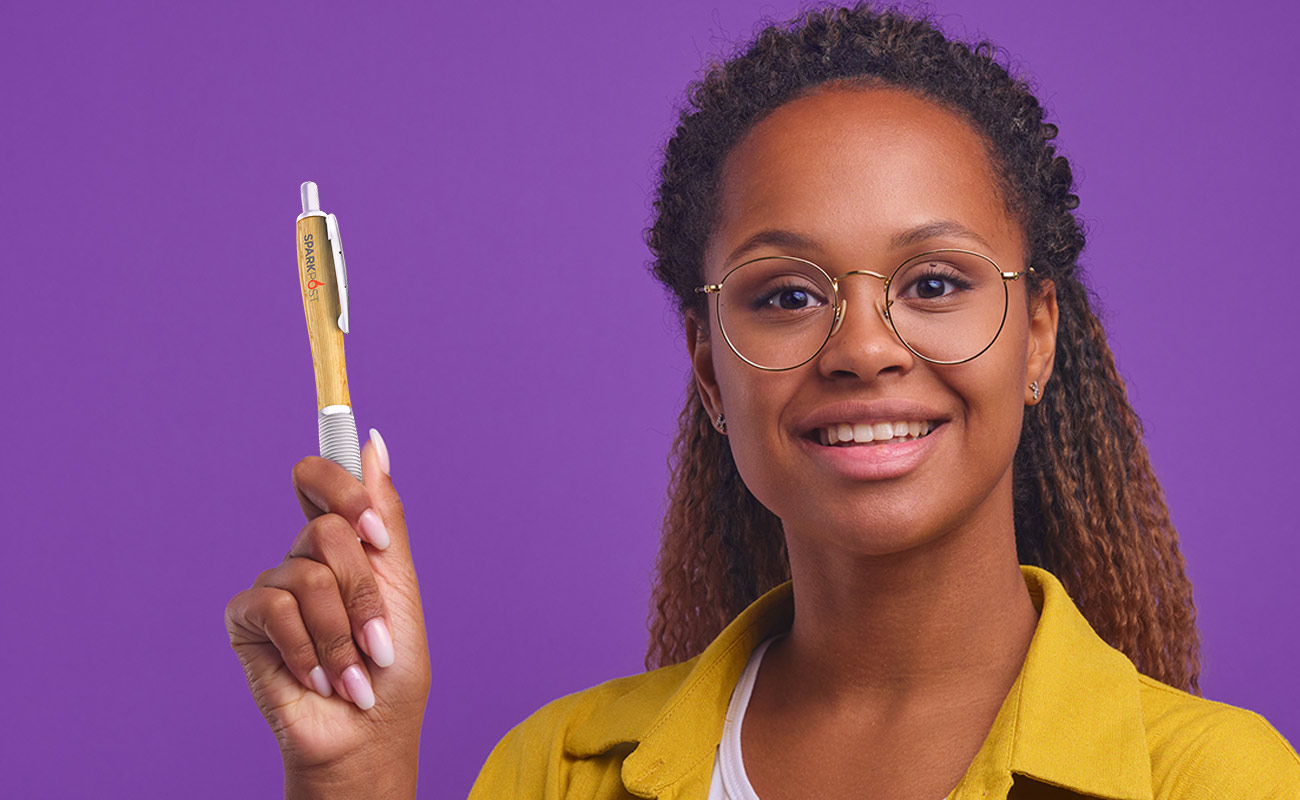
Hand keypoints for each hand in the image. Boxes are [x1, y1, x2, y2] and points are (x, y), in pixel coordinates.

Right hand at [225, 432, 430, 780]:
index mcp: (343, 542)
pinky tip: (317, 678)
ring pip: (307, 574)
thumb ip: (385, 515)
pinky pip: (275, 607)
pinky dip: (307, 648)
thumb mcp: (401, 586)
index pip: (321, 477)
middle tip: (379, 640)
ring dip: (342, 634)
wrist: (368, 734)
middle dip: (364, 592)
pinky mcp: (245, 620)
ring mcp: (273, 586)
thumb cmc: (391, 668)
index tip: (375, 533)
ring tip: (353, 675)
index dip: (344, 488)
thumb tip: (374, 441)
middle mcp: (304, 556)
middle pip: (327, 528)